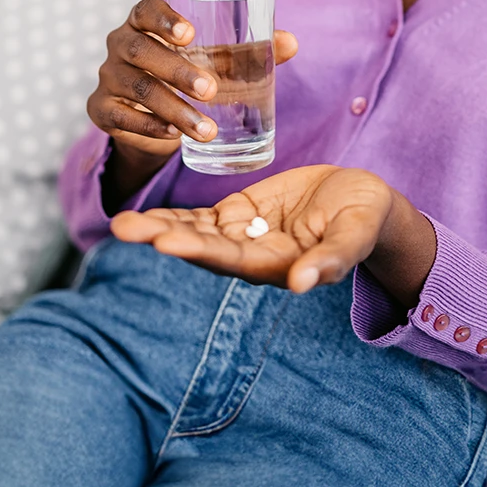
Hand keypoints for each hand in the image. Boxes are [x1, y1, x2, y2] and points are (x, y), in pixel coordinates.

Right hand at [87, 0, 296, 205]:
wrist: (151, 117)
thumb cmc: (185, 73)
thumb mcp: (213, 60)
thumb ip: (247, 51)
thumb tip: (291, 43)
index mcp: (144, 23)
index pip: (144, 9)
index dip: (163, 18)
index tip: (190, 33)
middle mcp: (120, 44)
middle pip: (139, 49)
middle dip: (177, 70)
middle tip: (211, 90)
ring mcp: (108, 77)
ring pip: (136, 87)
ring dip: (172, 108)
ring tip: (205, 128)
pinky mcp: (101, 109)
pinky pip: (120, 116)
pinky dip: (148, 126)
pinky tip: (173, 135)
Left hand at [110, 165, 432, 296]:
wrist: (363, 201)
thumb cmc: (365, 220)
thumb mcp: (354, 235)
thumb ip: (329, 260)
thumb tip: (300, 284)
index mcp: (278, 266)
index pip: (231, 260)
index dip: (197, 251)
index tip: (164, 243)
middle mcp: (253, 256)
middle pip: (201, 248)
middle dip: (163, 237)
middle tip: (123, 228)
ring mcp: (244, 234)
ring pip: (194, 232)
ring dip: (159, 227)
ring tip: (121, 223)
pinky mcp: (241, 213)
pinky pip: (202, 218)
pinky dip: (174, 216)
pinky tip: (144, 215)